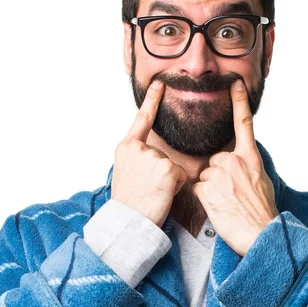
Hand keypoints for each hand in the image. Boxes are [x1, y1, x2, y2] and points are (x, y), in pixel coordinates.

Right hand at [111, 80, 186, 227]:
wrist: (127, 223)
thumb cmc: (129, 202)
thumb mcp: (125, 172)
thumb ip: (138, 157)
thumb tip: (154, 155)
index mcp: (126, 148)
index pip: (142, 120)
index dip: (152, 100)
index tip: (160, 83)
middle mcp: (138, 149)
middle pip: (164, 153)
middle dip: (162, 171)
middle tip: (147, 188)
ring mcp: (153, 157)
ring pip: (174, 165)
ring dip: (169, 180)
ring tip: (153, 193)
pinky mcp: (167, 169)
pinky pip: (181, 175)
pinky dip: (176, 187)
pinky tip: (162, 194)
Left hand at [193, 79, 278, 255]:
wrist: (260, 233)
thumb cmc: (262, 211)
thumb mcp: (261, 180)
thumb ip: (246, 165)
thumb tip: (237, 163)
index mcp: (249, 157)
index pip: (244, 123)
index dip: (239, 101)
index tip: (234, 83)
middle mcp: (234, 161)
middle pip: (215, 160)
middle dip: (218, 175)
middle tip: (231, 194)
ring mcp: (219, 174)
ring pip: (205, 175)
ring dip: (211, 188)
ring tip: (226, 203)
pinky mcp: (206, 188)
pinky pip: (197, 188)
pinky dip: (204, 198)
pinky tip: (218, 207)